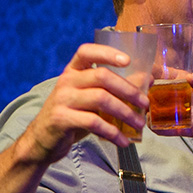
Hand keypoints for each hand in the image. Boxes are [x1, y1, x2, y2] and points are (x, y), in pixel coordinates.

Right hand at [18, 43, 148, 164]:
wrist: (44, 139)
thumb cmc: (74, 115)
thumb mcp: (92, 98)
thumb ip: (115, 88)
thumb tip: (147, 79)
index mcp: (74, 71)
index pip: (86, 51)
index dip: (107, 53)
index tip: (128, 60)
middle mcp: (66, 81)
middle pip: (102, 76)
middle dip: (129, 90)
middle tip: (146, 104)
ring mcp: (62, 99)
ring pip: (101, 99)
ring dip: (126, 112)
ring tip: (139, 124)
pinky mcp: (62, 119)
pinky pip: (93, 122)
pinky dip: (113, 132)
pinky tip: (124, 141)